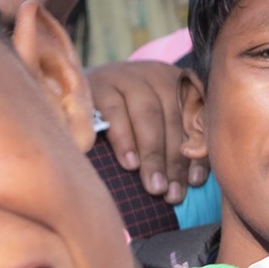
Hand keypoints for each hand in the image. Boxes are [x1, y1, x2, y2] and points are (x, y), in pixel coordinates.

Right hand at [87, 61, 207, 203]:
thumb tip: (194, 178)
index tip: (195, 182)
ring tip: (154, 187)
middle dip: (174, 160)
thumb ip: (176, 140)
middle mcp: (155, 73)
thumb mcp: (155, 123)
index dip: (197, 149)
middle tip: (171, 194)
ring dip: (153, 155)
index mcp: (177, 81)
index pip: (195, 117)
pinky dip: (125, 140)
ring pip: (148, 115)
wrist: (71, 90)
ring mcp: (125, 75)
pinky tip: (130, 165)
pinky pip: (115, 113)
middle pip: (172, 117)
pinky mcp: (98, 83)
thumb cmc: (124, 118)